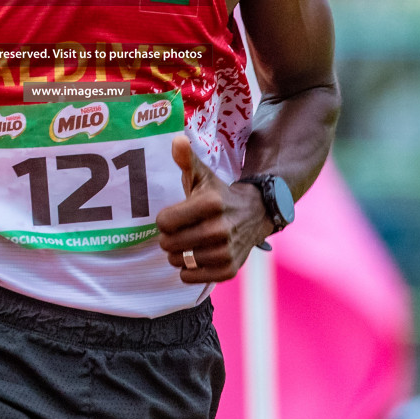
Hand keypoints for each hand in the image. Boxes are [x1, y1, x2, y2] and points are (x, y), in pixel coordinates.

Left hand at [156, 134, 272, 283]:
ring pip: (178, 262)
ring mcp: (225, 251)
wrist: (256, 213)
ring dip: (177, 254)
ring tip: (188, 242)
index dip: (164, 219)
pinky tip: (197, 256)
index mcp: (210, 203)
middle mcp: (220, 229)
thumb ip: (186, 159)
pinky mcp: (229, 270)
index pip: (164, 222)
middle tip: (180, 230)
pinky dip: (188, 270)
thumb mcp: (203, 175)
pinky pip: (189, 278)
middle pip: (168, 244)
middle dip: (168, 237)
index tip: (175, 215)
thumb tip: (176, 140)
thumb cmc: (219, 194)